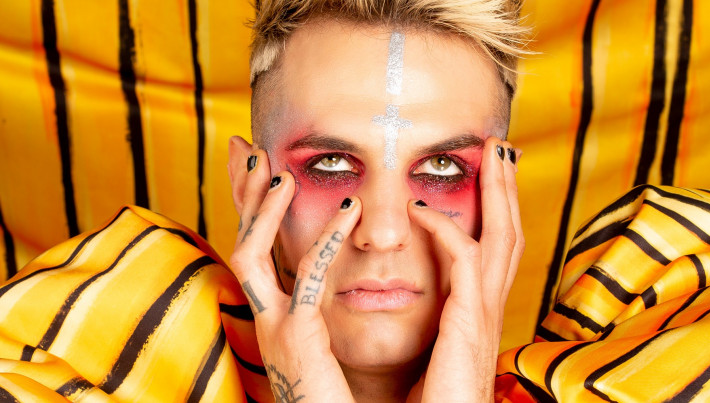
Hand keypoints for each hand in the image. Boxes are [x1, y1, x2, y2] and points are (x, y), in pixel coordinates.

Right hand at [227, 138, 360, 402]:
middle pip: (240, 243)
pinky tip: (350, 211)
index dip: (252, 210)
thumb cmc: (336, 399)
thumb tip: (331, 289)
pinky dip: (327, 240)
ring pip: (249, 255)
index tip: (259, 171)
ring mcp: (275, 328)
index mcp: (275, 318)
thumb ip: (321, 315)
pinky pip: (307, 278)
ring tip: (279, 171)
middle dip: (243, 196)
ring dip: (263, 210)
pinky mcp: (297, 337)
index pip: (256, 252)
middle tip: (247, 150)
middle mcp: (265, 319)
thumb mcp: (324, 347)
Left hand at [407, 138, 523, 401]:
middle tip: (501, 150)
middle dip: (506, 190)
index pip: (495, 251)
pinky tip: (421, 208)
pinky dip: (445, 228)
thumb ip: (433, 326)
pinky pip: (465, 260)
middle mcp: (489, 310)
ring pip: (502, 237)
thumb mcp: (433, 354)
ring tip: (491, 155)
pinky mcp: (470, 323)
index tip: (487, 180)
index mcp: (479, 315)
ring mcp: (485, 316)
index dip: (495, 213)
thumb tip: (415, 305)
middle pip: (510, 234)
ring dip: (497, 192)